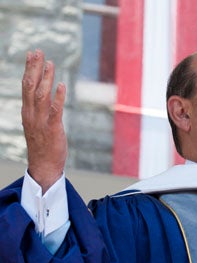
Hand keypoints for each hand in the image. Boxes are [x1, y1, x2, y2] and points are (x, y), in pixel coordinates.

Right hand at [21, 49, 66, 193]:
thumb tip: (44, 96)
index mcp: (27, 112)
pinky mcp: (53, 129)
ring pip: (41, 95)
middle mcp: (32, 114)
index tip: (33, 55)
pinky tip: (61, 85)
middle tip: (38, 51)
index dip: (29, 70)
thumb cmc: (43, 145)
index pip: (26, 86)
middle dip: (34, 68)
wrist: (44, 166)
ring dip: (46, 78)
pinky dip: (58, 97)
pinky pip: (55, 110)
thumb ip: (39, 110)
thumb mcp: (37, 125)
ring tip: (51, 63)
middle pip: (30, 86)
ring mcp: (41, 121)